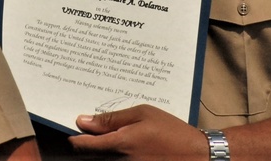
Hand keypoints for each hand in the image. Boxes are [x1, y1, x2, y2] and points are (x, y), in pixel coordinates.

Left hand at [70, 104, 207, 160]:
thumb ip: (111, 119)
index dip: (74, 136)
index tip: (75, 126)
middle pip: (88, 155)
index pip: (82, 145)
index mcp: (119, 144)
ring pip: (100, 160)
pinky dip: (113, 154)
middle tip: (94, 127)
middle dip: (87, 141)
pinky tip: (126, 145)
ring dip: (101, 149)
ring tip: (116, 135)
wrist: (195, 156)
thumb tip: (84, 121)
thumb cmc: (171, 132)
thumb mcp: (142, 114)